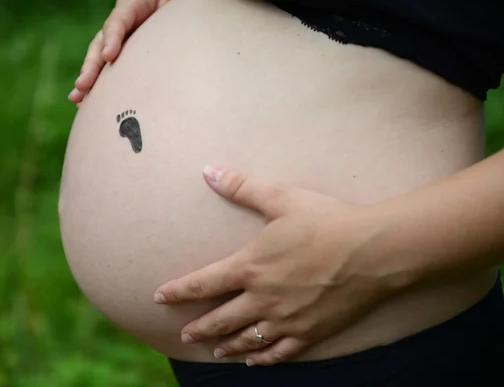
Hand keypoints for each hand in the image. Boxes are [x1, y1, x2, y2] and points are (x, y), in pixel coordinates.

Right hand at [69, 0, 187, 103]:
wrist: (172, 2)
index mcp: (132, 4)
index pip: (119, 21)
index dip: (112, 37)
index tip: (108, 56)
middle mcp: (120, 23)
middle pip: (101, 43)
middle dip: (92, 65)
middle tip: (84, 84)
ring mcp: (119, 40)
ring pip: (98, 60)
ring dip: (88, 80)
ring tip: (77, 98)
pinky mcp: (123, 56)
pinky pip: (107, 72)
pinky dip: (97, 89)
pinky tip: (86, 106)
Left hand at [154, 166, 395, 365]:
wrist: (373, 251)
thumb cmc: (326, 221)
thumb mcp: (280, 198)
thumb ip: (241, 187)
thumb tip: (208, 170)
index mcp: (250, 267)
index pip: (202, 283)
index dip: (178, 291)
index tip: (159, 297)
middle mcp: (262, 299)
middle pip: (220, 320)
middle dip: (198, 328)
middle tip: (184, 335)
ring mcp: (286, 320)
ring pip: (246, 340)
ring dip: (226, 346)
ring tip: (214, 350)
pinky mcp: (311, 332)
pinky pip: (280, 353)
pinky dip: (263, 358)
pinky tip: (254, 360)